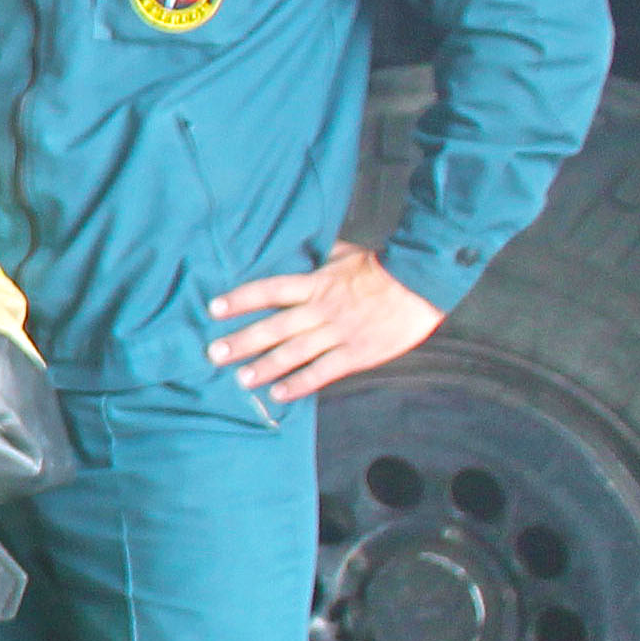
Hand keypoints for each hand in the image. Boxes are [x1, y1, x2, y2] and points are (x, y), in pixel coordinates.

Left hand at [205, 238, 444, 400]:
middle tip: (214, 353)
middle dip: (242, 341)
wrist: (425, 284)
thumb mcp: (347, 253)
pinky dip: (300, 384)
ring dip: (265, 366)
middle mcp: (323, 309)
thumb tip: (295, 246)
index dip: (241, 299)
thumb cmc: (383, 266)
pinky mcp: (359, 353)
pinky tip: (279, 394)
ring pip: (295, 353)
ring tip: (240, 379)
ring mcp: (340, 333)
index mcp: (317, 283)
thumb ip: (318, 258)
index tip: (214, 309)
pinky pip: (324, 372)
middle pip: (276, 327)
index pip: (270, 290)